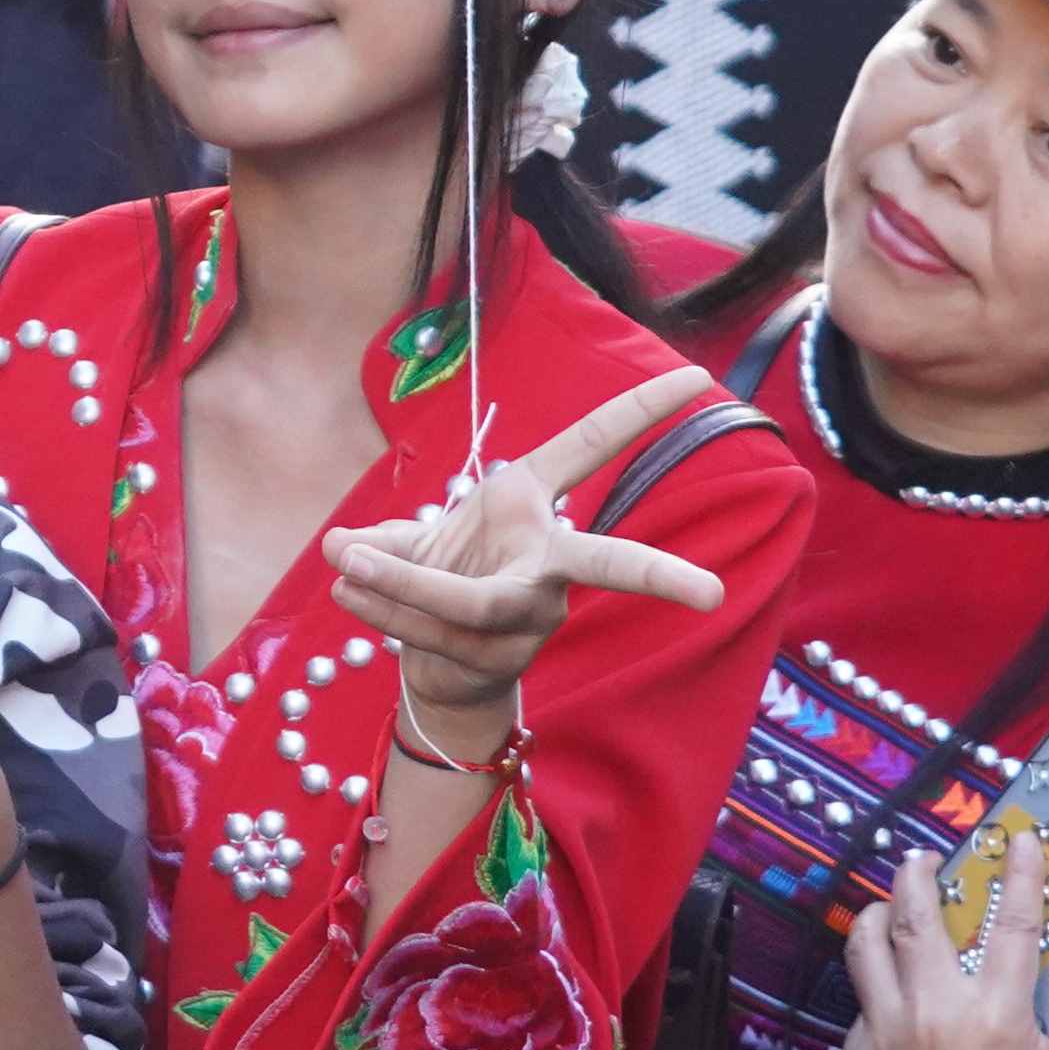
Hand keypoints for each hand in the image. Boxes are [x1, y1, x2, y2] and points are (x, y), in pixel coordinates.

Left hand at [321, 366, 733, 739]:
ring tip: (344, 562)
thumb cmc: (443, 582)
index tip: (696, 377)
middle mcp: (548, 563)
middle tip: (708, 595)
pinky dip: (385, 604)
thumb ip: (385, 537)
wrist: (444, 672)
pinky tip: (347, 588)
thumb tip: (340, 543)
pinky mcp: (504, 658)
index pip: (592, 449)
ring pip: (474, 602)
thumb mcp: (420, 542)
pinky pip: (439, 628)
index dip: (640, 412)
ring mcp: (534, 616)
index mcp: (532, 507)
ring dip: (402, 580)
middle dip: (653, 575)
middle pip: (602, 567)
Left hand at [841, 830, 1048, 1049]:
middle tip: (922, 855)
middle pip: (916, 918)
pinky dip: (878, 987)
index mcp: (999, 1019)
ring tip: (890, 900)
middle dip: (916, 875)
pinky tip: (896, 991)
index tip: (1019, 838)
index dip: (1019, 876)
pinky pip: (864, 1005)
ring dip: (877, 913)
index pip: (1013, 925)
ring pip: (867, 948)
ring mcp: (888, 1035)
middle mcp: (935, 1016)